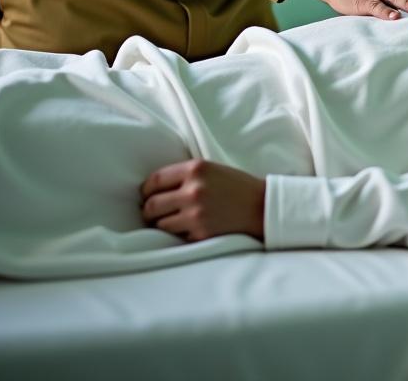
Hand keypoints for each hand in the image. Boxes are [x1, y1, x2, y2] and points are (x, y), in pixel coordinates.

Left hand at [140, 159, 264, 241]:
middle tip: (154, 213)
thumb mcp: (212, 169)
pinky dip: (179, 235)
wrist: (261, 207)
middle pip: (151, 205)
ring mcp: (196, 214)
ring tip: (172, 222)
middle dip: (149, 211)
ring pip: (160, 225)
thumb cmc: (236, 186)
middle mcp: (193, 190)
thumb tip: (154, 188)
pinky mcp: (201, 234)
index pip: (154, 181)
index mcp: (195, 169)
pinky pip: (176, 237)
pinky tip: (189, 229)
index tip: (147, 196)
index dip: (146, 190)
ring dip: (162, 225)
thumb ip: (186, 175)